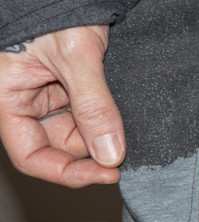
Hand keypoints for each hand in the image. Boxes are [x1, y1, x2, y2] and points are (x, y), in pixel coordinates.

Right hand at [0, 25, 124, 187]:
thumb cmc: (55, 4)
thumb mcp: (75, 54)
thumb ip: (92, 106)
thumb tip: (110, 155)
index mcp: (8, 96)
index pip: (32, 155)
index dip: (67, 173)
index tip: (108, 173)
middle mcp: (28, 97)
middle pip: (61, 145)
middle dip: (94, 148)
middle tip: (129, 148)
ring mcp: (52, 89)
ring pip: (81, 129)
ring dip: (105, 131)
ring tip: (131, 124)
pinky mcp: (75, 80)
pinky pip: (93, 109)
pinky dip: (110, 115)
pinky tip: (129, 114)